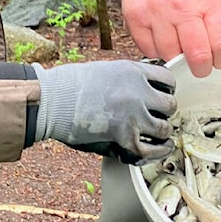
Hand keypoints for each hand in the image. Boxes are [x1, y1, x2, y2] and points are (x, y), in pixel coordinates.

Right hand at [33, 60, 176, 163]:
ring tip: (157, 134)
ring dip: (160, 132)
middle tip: (155, 116)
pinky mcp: (124, 138)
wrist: (50, 101)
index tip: (161, 96)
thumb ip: (129, 79)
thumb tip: (146, 91)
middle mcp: (138, 91)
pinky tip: (161, 148)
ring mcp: (133, 116)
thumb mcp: (106, 70)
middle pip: (169, 105)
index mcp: (133, 71)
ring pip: (164, 128)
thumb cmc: (70, 86)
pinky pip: (153, 149)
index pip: (168, 79)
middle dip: (164, 112)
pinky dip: (159, 151)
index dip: (166, 90)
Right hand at [117, 0, 220, 77]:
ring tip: (178, 45)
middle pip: (198, 56)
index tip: (220, 61)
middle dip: (201, 68)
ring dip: (177, 59)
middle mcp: (181, 7)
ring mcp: (157, 14)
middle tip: (200, 64)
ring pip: (171, 57)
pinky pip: (150, 52)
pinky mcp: (136, 21)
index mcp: (206, 3)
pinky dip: (157, 52)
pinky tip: (161, 39)